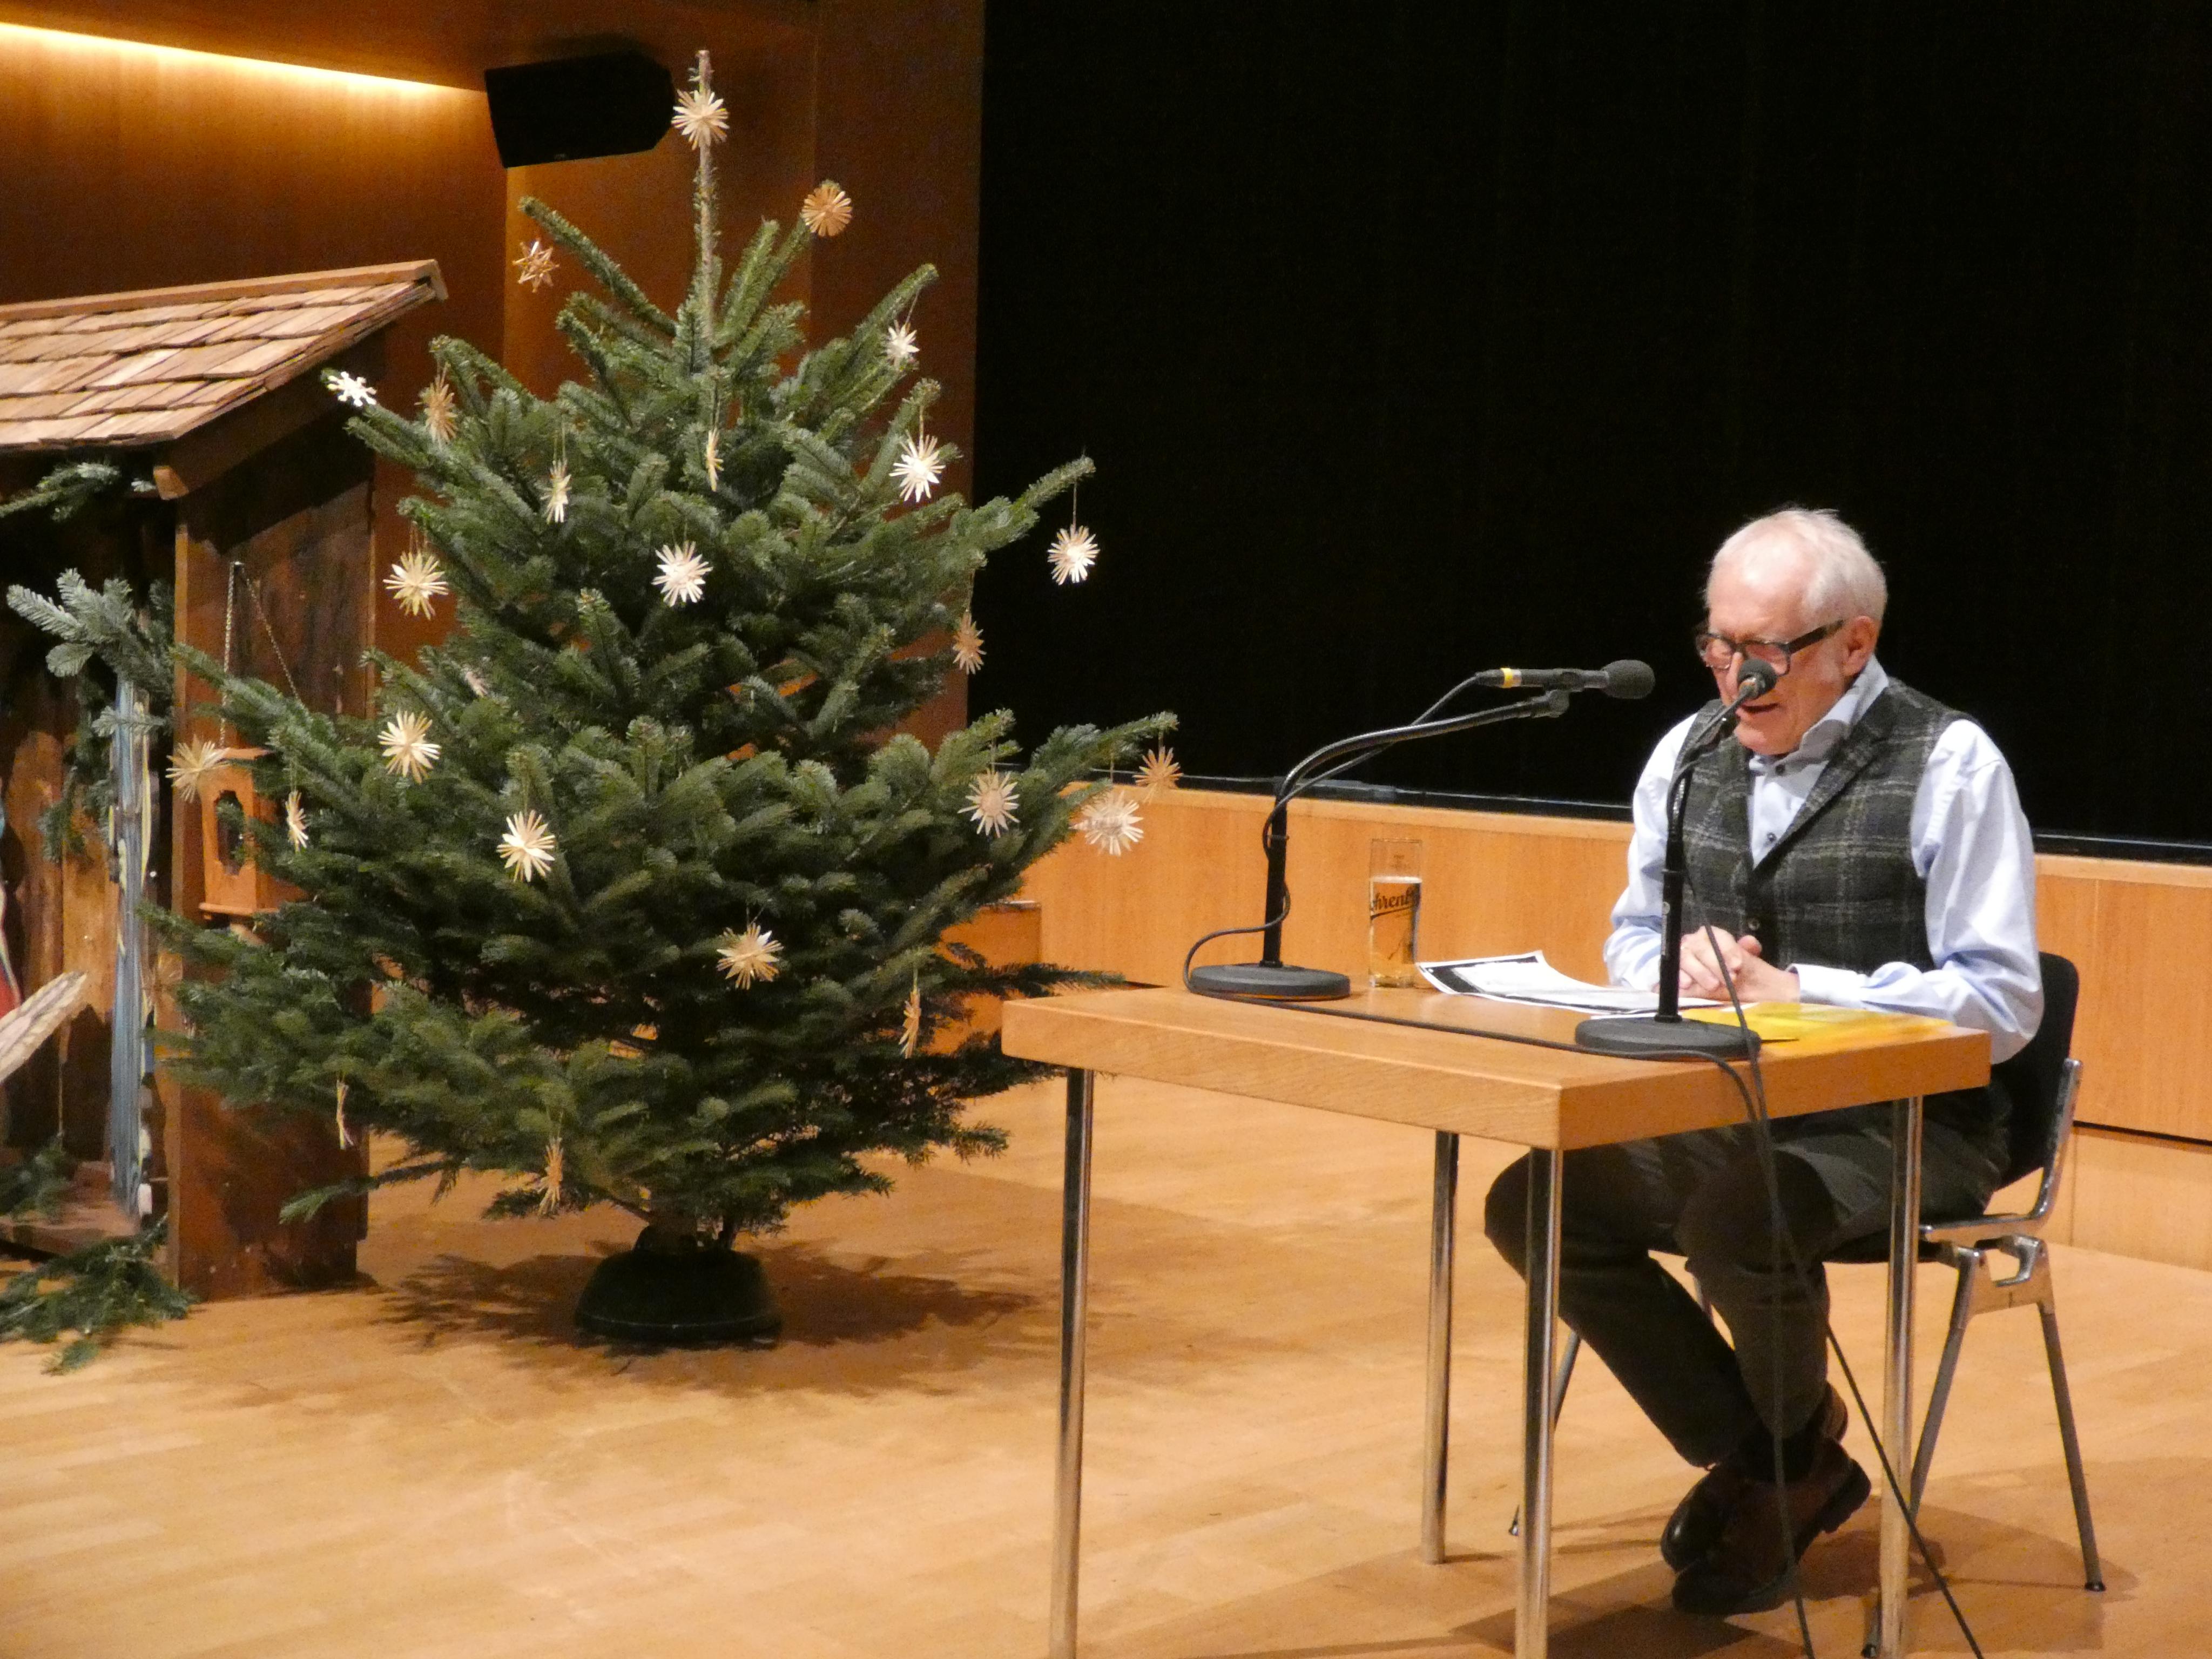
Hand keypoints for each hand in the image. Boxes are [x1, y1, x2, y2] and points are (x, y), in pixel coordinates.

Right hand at [1678, 928, 1799, 1003]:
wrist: (1731, 992)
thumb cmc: (1739, 974)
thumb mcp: (1750, 962)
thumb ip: (1749, 949)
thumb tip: (1748, 941)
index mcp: (1711, 936)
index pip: (1716, 936)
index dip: (1727, 950)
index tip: (1737, 965)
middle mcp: (1693, 944)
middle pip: (1699, 947)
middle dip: (1715, 963)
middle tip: (1729, 979)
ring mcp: (1681, 959)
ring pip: (1684, 959)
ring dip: (1699, 972)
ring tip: (1713, 986)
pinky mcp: (1674, 976)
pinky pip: (1671, 974)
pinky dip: (1679, 978)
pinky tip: (1687, 984)